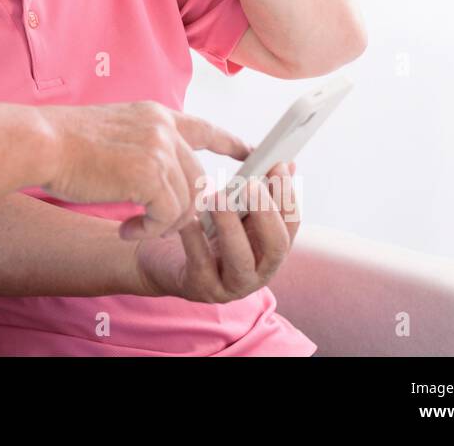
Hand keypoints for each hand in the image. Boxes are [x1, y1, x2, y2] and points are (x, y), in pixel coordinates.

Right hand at [40, 102, 252, 236]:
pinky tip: (126, 231)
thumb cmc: (63, 143)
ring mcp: (159, 149)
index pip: (204, 128)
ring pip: (188, 201)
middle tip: (157, 225)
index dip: (230, 143)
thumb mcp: (113, 132)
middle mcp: (163, 128)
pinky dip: (150, 230)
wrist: (41, 142)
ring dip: (163, 223)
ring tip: (133, 229)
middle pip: (197, 179)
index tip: (250, 154)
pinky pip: (169, 215)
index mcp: (155, 115)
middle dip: (184, 210)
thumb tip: (157, 176)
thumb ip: (141, 147)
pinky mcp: (150, 174)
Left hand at [133, 161, 300, 303]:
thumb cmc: (205, 231)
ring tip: (218, 199)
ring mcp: (231, 285)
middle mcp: (258, 271)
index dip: (287, 195)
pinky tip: (188, 218)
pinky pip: (201, 264)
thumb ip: (256, 193)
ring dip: (231, 227)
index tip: (278, 165)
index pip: (291, 225)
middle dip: (266, 214)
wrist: (162, 258)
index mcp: (269, 249)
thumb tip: (285, 164)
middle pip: (276, 247)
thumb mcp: (234, 212)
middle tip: (250, 185)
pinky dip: (195, 239)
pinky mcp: (202, 288)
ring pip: (241, 261)